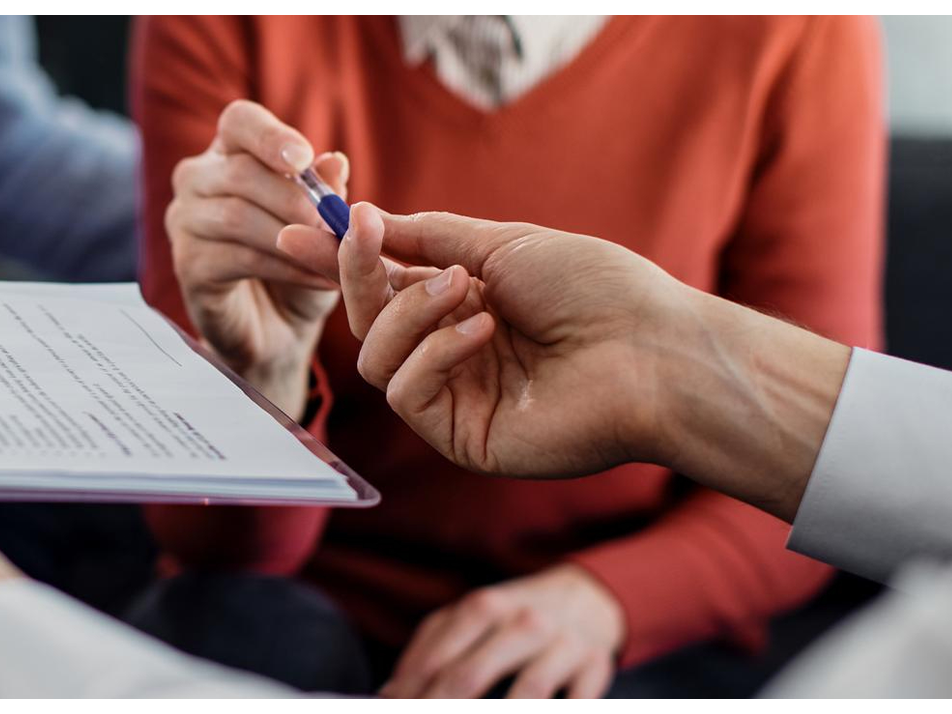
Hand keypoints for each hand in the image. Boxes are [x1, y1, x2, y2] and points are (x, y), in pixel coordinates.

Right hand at [165, 99, 348, 413]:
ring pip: (236, 216)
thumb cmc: (300, 264)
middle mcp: (197, 179)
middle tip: (336, 225)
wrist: (280, 330)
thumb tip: (333, 162)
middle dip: (295, 199)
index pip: (239, 121)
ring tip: (335, 257)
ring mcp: (185, 222)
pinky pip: (237, 258)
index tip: (303, 159)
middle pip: (239, 172)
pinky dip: (286, 268)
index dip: (269, 136)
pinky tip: (319, 279)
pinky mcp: (187, 265)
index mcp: (230, 154)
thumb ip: (326, 193)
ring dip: (294, 237)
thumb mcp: (324, 226)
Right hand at [276, 204, 850, 519]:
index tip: (299, 231)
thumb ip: (427, 237)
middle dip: (359, 275)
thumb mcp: (501, 244)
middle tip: (363, 235)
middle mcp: (452, 354)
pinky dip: (434, 352)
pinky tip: (483, 331)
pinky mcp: (460, 437)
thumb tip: (364, 220)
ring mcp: (455, 398)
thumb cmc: (595, 290)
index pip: (383, 286)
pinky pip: (406, 393)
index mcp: (463, 307)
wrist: (653, 349)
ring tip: (465, 290)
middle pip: (367, 322)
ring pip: (376, 357)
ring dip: (408, 312)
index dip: (341, 261)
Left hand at [380, 565, 622, 698]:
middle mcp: (523, 622)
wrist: (586, 597)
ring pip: (527, 691)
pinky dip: (556, 712)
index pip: (436, 660)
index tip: (391, 713)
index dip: (410, 694)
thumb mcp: (471, 616)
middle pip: (471, 675)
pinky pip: (577, 700)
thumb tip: (390, 694)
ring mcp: (562, 644)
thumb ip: (429, 649)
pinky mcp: (595, 666)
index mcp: (483, 607)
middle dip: (441, 707)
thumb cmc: (514, 615)